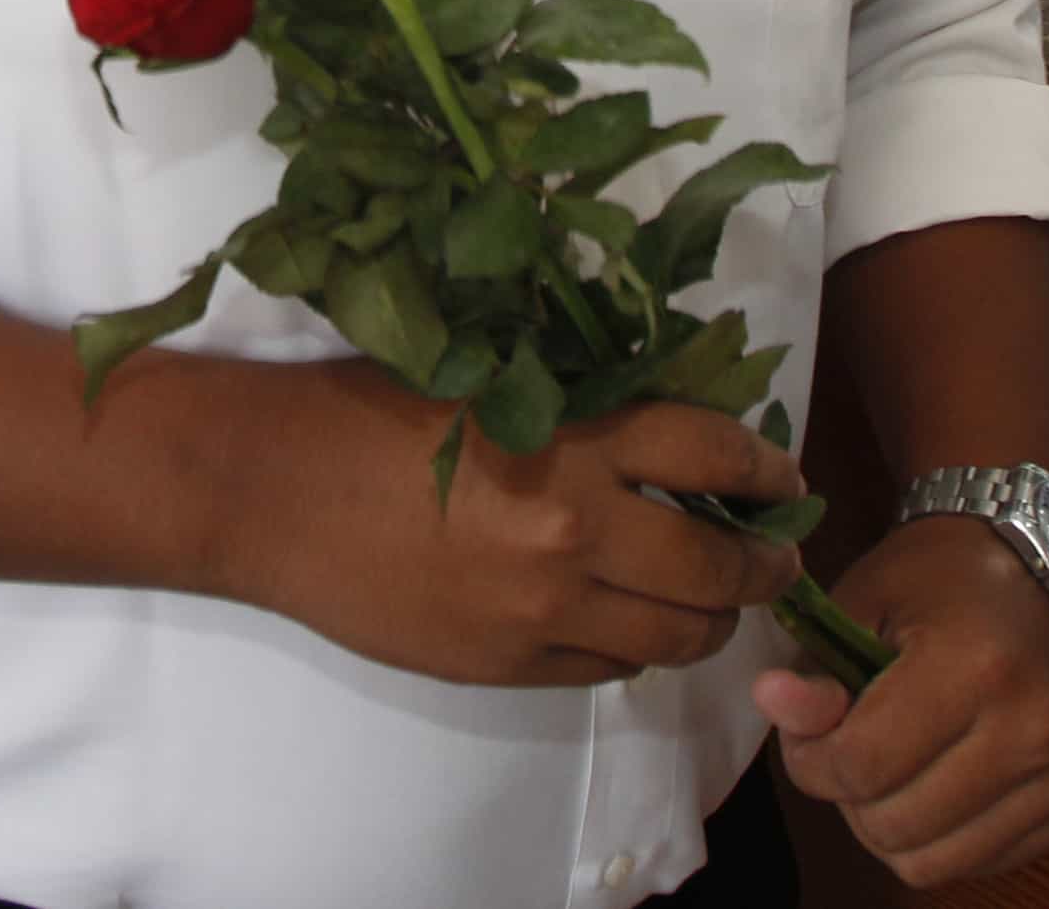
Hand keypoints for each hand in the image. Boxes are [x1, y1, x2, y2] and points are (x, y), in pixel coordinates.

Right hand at [217, 362, 806, 686]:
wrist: (268, 489)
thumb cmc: (363, 409)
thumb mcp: (484, 379)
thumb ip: (575, 410)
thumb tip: (663, 436)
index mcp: (572, 441)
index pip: (715, 455)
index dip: (766, 470)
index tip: (781, 478)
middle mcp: (575, 532)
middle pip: (720, 566)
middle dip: (765, 563)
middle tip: (774, 555)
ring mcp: (545, 610)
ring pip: (678, 635)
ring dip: (710, 618)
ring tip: (709, 600)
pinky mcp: (509, 665)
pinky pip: (609, 668)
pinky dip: (632, 646)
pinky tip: (621, 621)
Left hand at [756, 517, 1048, 887]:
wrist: (1037, 580)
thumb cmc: (938, 582)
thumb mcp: (862, 600)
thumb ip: (816, 665)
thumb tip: (774, 705)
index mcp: (978, 667)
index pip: (861, 765)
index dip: (808, 758)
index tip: (803, 727)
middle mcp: (1033, 731)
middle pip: (893, 826)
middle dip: (846, 792)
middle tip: (849, 740)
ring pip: (929, 862)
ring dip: (886, 824)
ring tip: (889, 763)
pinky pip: (973, 865)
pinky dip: (935, 836)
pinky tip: (934, 778)